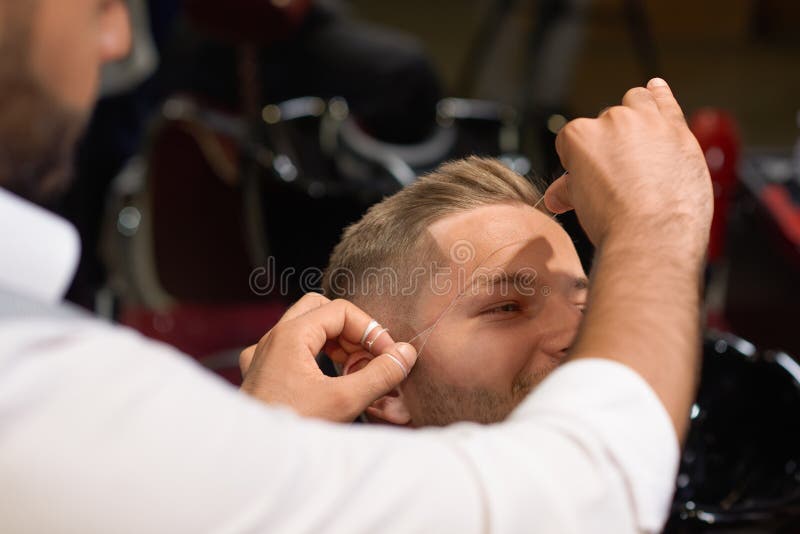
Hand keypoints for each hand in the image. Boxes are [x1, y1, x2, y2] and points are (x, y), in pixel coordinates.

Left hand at [239, 293, 417, 421]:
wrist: (255, 462)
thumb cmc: (292, 430)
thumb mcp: (345, 401)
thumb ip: (380, 374)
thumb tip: (405, 354)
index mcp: (291, 335)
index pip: (342, 311)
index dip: (371, 331)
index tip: (389, 356)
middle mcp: (274, 339)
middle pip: (321, 312)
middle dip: (352, 332)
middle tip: (368, 358)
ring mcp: (264, 357)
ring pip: (306, 331)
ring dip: (337, 346)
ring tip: (356, 373)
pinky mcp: (262, 376)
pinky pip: (292, 353)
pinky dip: (316, 360)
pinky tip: (328, 383)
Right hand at [544, 78, 712, 254]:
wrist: (653, 235)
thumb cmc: (615, 222)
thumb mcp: (581, 204)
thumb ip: (567, 191)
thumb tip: (556, 196)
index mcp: (580, 135)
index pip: (572, 139)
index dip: (580, 159)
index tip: (590, 176)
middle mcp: (612, 120)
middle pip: (607, 120)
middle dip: (611, 141)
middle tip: (619, 171)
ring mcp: (647, 121)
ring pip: (636, 102)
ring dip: (635, 114)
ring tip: (639, 141)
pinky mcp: (677, 128)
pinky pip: (666, 100)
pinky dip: (660, 94)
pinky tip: (657, 90)